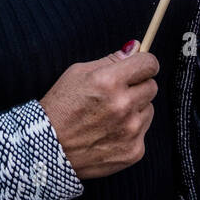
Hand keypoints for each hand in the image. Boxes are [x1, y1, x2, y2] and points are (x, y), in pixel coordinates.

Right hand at [39, 42, 158, 179]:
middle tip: (118, 94)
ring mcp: (130, 130)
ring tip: (110, 116)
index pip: (149, 63)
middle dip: (138, 87)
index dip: (145, 64)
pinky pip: (143, 132)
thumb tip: (135, 47)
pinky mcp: (133, 151)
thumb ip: (111, 60)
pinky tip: (109, 133)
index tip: (140, 68)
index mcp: (109, 81)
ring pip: (149, 109)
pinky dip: (131, 131)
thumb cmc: (60, 106)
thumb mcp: (78, 73)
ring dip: (135, 109)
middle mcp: (123, 105)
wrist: (47, 149)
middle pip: (152, 86)